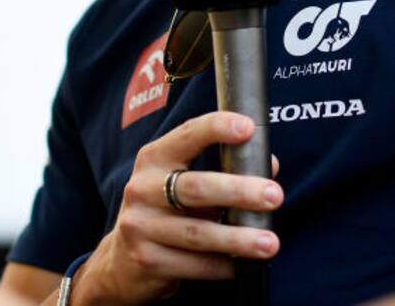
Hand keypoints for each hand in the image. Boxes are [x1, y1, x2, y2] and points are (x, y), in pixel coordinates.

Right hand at [72, 111, 282, 304]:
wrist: (120, 262)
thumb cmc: (165, 210)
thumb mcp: (185, 182)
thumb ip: (224, 169)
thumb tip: (268, 165)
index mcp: (154, 159)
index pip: (187, 135)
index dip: (216, 128)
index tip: (248, 128)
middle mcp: (142, 188)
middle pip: (196, 188)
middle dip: (239, 191)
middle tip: (275, 195)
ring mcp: (140, 226)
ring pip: (198, 233)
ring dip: (239, 238)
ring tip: (270, 242)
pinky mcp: (146, 260)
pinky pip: (194, 265)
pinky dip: (223, 266)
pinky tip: (243, 265)